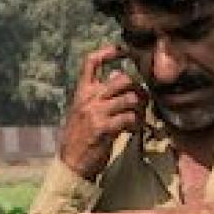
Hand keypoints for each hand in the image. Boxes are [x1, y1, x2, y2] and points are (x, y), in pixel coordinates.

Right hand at [60, 44, 147, 179]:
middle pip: (122, 78)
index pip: (91, 61)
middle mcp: (88, 99)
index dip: (109, 52)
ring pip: (130, 98)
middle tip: (142, 101)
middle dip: (138, 88)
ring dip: (141, 109)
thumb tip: (117, 74)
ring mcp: (96, 113)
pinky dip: (137, 124)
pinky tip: (133, 130)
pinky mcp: (104, 129)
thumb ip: (99, 93)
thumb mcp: (84, 110)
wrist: (71, 162)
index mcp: (82, 92)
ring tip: (139, 118)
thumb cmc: (81, 136)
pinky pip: (130, 118)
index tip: (124, 50)